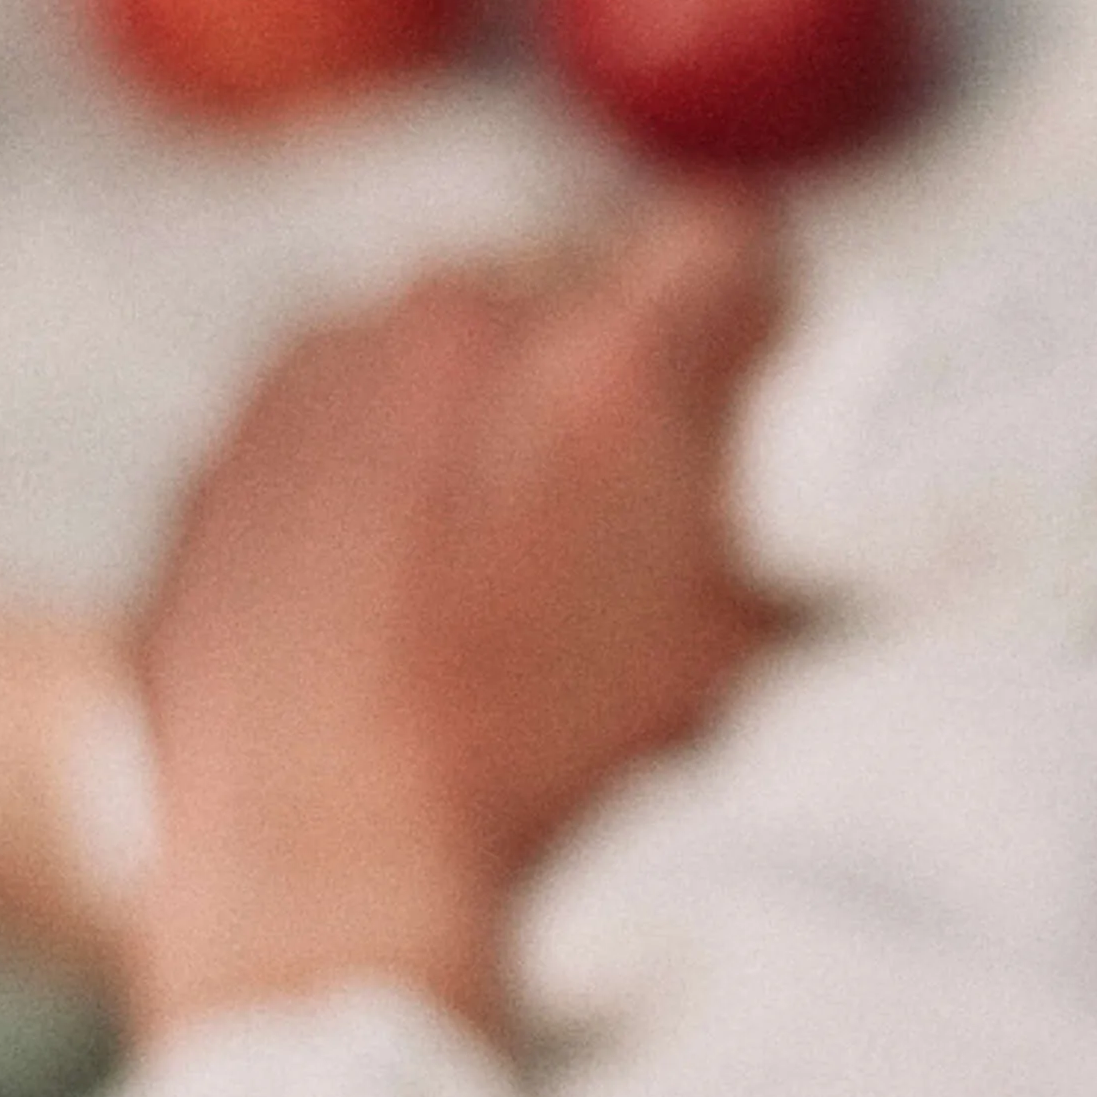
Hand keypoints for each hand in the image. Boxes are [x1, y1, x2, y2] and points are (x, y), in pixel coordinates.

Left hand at [130, 192, 786, 1045]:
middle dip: (612, 350)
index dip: (753, 311)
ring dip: (490, 388)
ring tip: (494, 534)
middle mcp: (476, 320)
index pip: (732, 238)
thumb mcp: (734, 659)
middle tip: (623, 475)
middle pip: (583, 271)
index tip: (749, 373)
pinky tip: (390, 568)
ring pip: (453, 319)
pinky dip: (376, 443)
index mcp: (622, 362)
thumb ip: (796, 557)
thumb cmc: (542, 773)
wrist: (317, 858)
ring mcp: (341, 360)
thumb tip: (857, 539)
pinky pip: (341, 385)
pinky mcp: (240, 424)